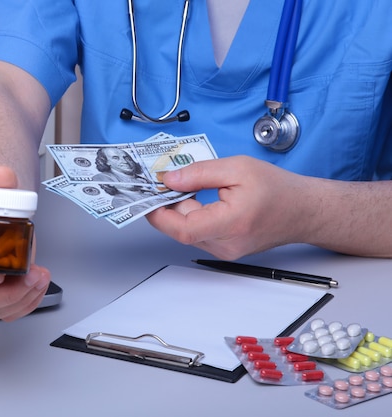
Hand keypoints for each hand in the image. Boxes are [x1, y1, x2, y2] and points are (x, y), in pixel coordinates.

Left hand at [146, 156, 310, 259]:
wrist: (303, 210)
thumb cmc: (278, 189)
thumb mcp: (237, 168)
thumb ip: (200, 173)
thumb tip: (169, 178)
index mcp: (231, 224)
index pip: (182, 229)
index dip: (159, 213)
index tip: (148, 195)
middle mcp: (226, 244)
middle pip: (181, 229)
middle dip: (168, 205)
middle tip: (164, 182)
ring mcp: (225, 250)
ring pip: (188, 232)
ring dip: (179, 210)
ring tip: (186, 187)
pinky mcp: (224, 249)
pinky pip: (198, 233)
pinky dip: (191, 215)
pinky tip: (196, 198)